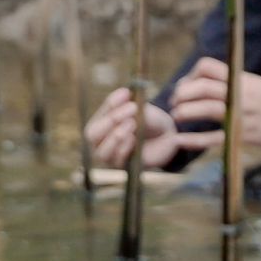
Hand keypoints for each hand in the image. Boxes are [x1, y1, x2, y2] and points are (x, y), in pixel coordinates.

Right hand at [85, 84, 207, 167]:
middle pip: (93, 134)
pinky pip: (116, 161)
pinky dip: (123, 150)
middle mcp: (100, 141)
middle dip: (111, 120)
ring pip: (102, 150)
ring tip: (132, 123)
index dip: (111, 103)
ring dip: (116, 136)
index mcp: (102, 123)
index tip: (126, 93)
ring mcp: (109, 156)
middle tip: (131, 109)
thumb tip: (125, 94)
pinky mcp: (122, 167)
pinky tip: (132, 138)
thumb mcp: (144, 110)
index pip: (100, 113)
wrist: (166, 137)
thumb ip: (133, 106)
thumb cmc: (150, 120)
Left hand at [170, 58, 260, 147]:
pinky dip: (193, 140)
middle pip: (201, 87)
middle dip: (181, 94)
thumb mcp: (254, 84)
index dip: (190, 75)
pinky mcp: (243, 135)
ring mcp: (241, 114)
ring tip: (177, 117)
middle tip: (174, 103)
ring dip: (184, 112)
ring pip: (205, 108)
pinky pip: (213, 138)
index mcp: (240, 78)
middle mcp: (239, 93)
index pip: (206, 67)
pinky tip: (180, 140)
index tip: (186, 86)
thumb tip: (204, 85)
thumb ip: (232, 83)